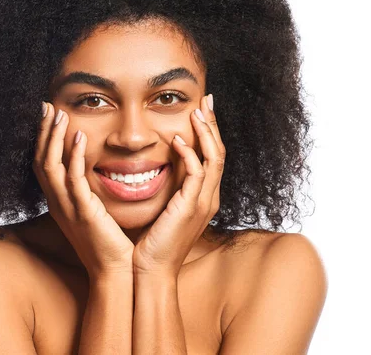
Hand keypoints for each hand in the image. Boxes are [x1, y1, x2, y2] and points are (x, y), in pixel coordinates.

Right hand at [33, 102, 134, 278]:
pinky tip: (80, 136)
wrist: (114, 270)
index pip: (42, 163)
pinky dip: (74, 155)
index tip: (47, 115)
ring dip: (54, 137)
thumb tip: (91, 171)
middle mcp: (57, 202)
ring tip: (60, 114)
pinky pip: (73, 178)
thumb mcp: (91, 212)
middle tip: (47, 106)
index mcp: (59, 202)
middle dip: (42, 131)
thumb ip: (86, 191)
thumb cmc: (107, 242)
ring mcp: (67, 207)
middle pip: (39, 159)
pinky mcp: (83, 211)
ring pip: (50, 165)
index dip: (42, 139)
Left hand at [132, 94, 225, 277]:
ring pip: (214, 158)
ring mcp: (203, 202)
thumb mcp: (164, 206)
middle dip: (213, 124)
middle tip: (207, 100)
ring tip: (196, 112)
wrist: (150, 270)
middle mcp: (209, 197)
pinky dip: (189, 153)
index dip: (209, 132)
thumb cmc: (152, 240)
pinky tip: (176, 140)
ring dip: (205, 132)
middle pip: (219, 152)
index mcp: (203, 196)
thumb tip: (160, 161)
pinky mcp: (191, 206)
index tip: (201, 110)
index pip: (212, 156)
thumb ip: (168, 185)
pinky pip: (196, 172)